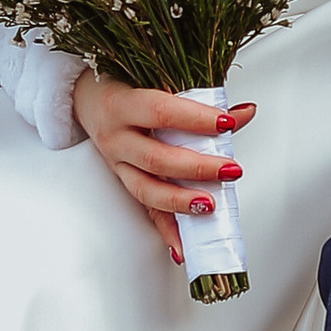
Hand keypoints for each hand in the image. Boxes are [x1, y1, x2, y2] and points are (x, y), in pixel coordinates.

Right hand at [73, 72, 256, 263]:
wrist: (86, 100)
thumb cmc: (124, 88)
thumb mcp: (156, 83)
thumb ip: (200, 99)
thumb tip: (243, 113)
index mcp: (122, 104)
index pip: (161, 112)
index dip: (194, 119)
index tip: (226, 124)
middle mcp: (116, 137)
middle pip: (156, 158)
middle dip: (197, 167)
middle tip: (230, 170)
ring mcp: (117, 164)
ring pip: (147, 190)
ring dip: (181, 201)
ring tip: (209, 205)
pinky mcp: (125, 183)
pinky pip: (146, 211)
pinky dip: (167, 231)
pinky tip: (182, 247)